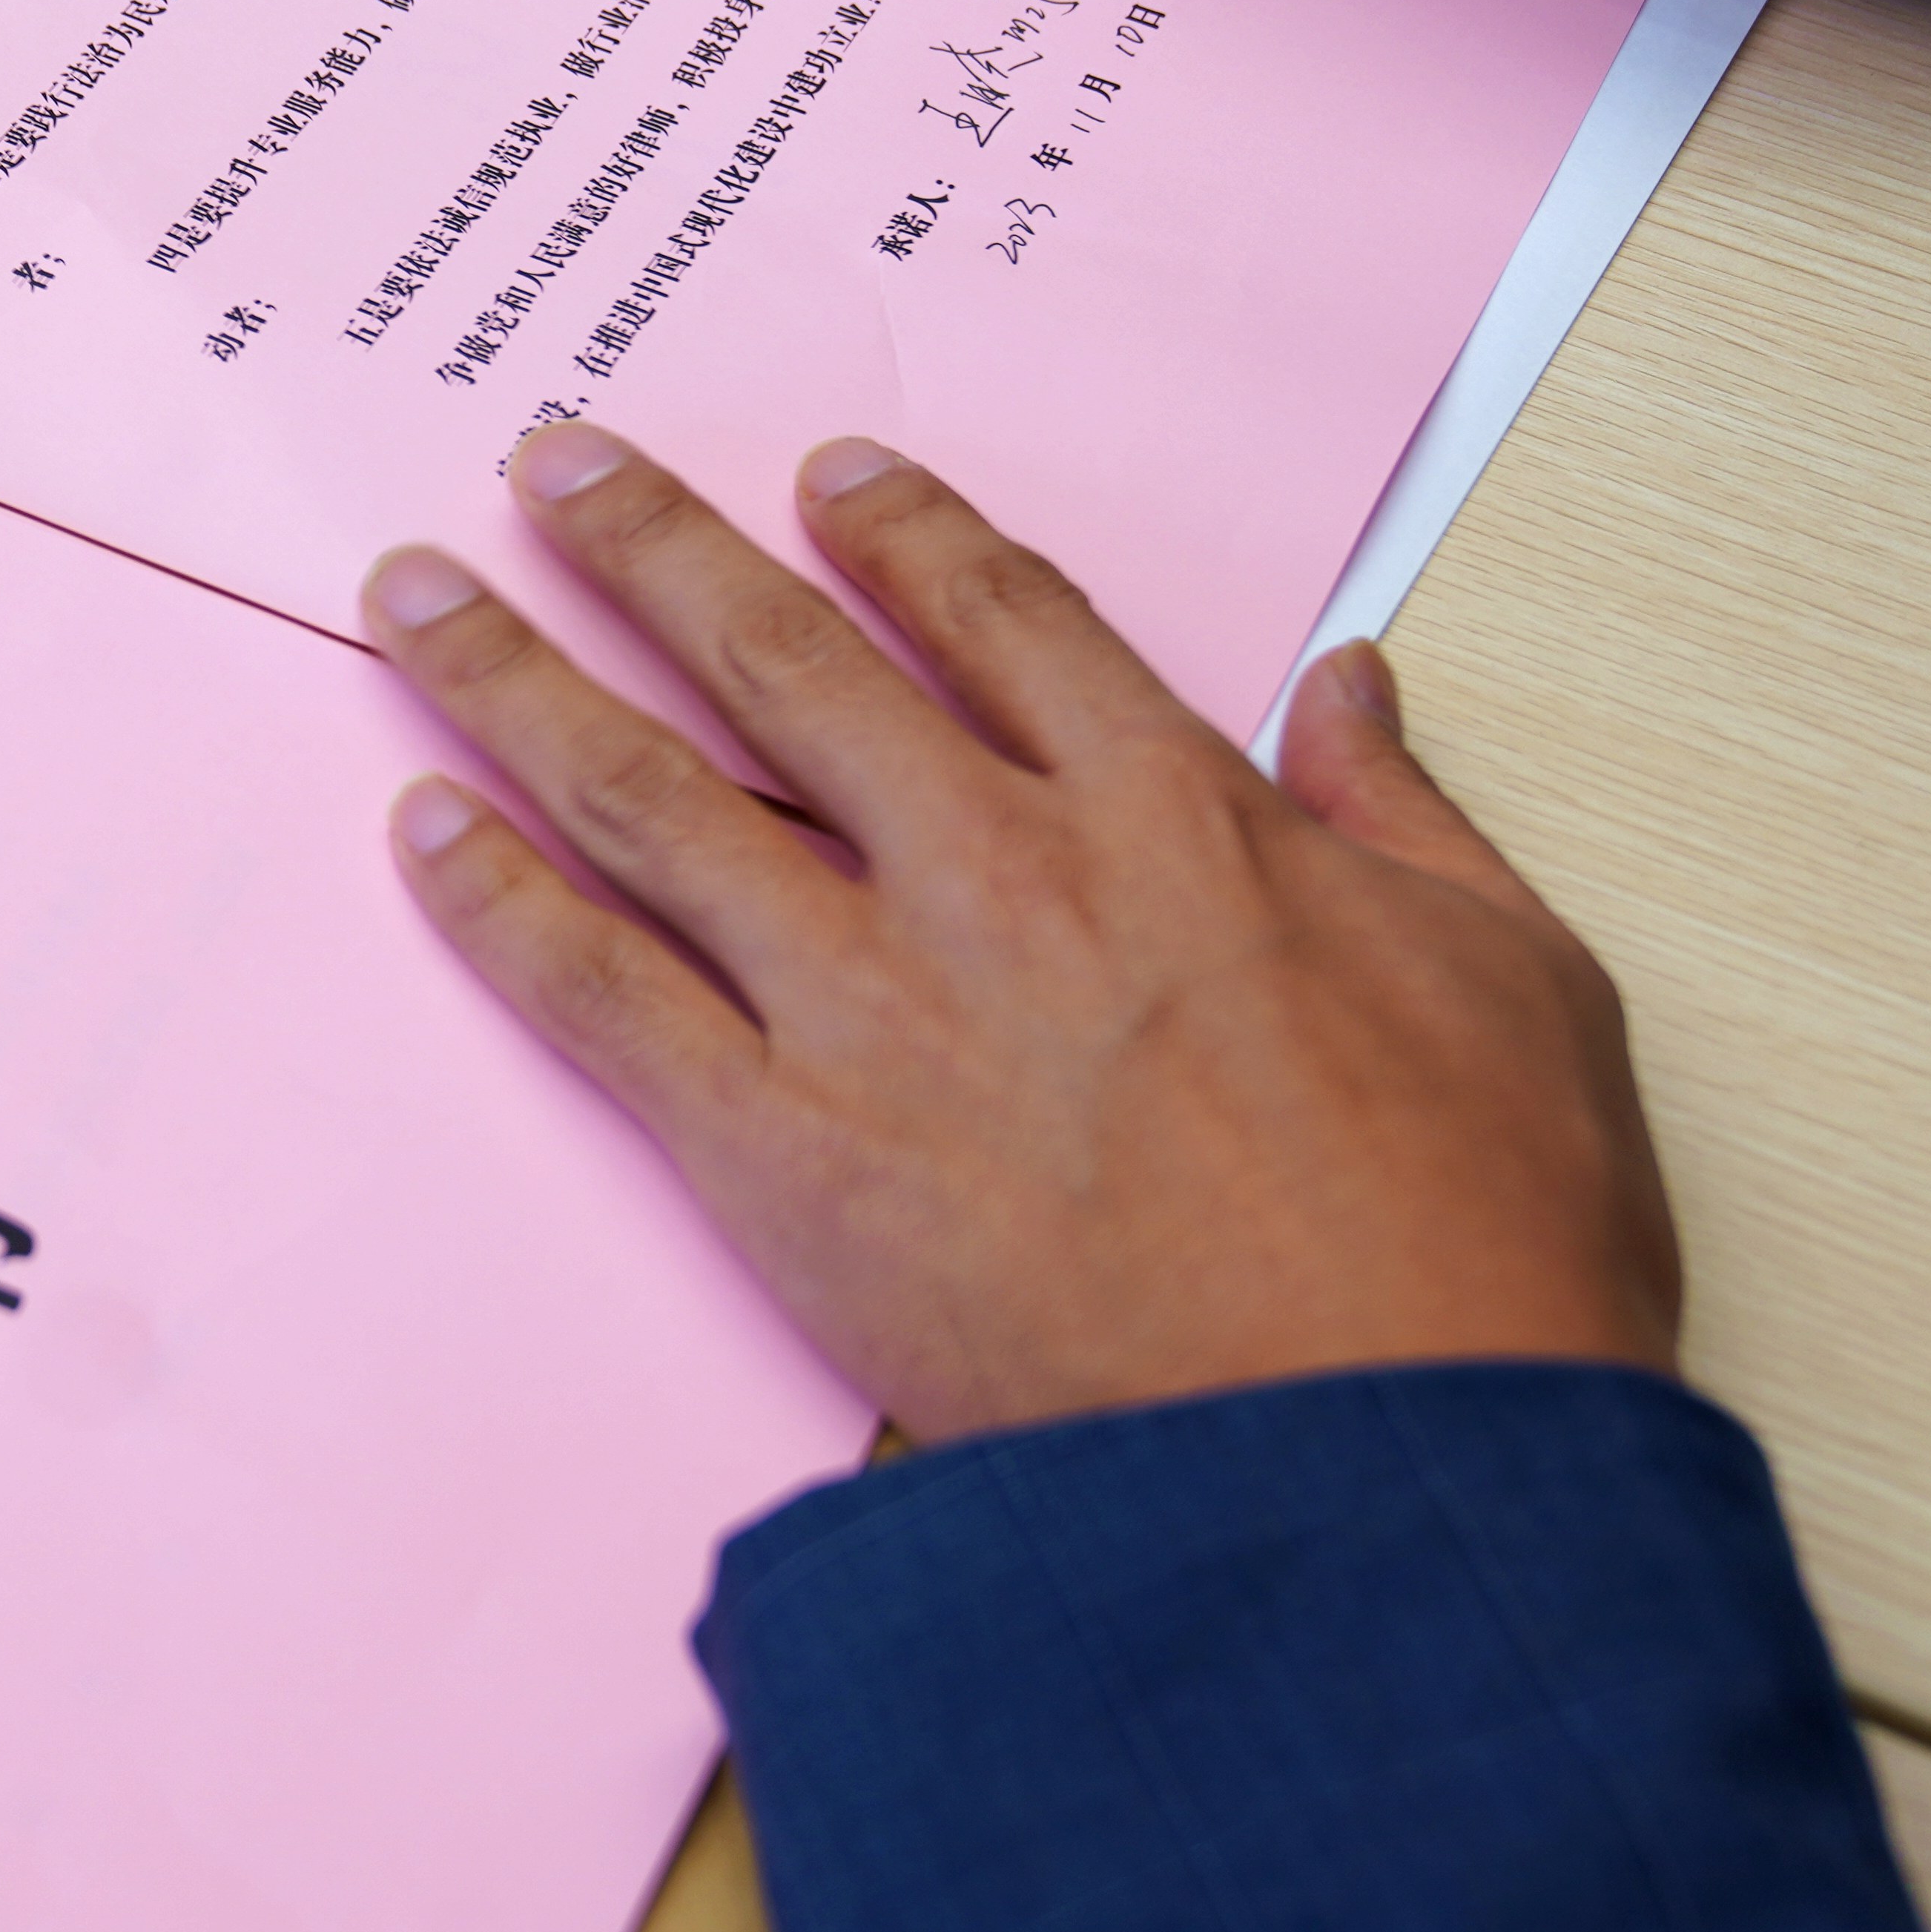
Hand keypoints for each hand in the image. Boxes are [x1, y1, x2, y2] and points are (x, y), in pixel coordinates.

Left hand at [363, 424, 1675, 1442]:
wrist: (1378, 1469)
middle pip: (782, 661)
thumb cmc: (1475, 1246)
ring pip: (648, 793)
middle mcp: (996, 873)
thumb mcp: (1517, 982)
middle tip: (548, 462)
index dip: (901, 535)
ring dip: (515, 679)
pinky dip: (496, 902)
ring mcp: (873, 1007)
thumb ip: (1405, 818)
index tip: (823, 480)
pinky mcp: (783, 1153)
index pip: (1000, 619)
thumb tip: (1353, 686)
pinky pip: (599, 995)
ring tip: (413, 595)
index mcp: (1171, 816)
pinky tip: (421, 827)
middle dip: (650, 547)